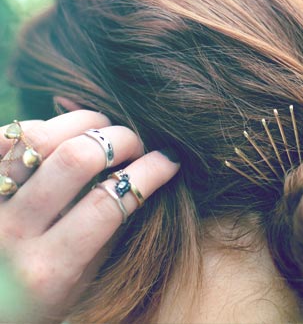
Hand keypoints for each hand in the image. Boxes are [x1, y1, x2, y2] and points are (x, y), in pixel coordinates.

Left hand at [0, 110, 179, 322]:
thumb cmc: (41, 295)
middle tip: (136, 143)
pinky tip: (62, 134)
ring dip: (83, 123)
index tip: (169, 159)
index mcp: (48, 269)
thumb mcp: (84, 278)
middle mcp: (12, 234)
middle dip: (120, 140)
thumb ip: (112, 230)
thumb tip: (146, 175)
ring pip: (39, 137)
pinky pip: (4, 136)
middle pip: (75, 160)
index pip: (108, 204)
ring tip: (102, 130)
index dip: (148, 173)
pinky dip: (41, 126)